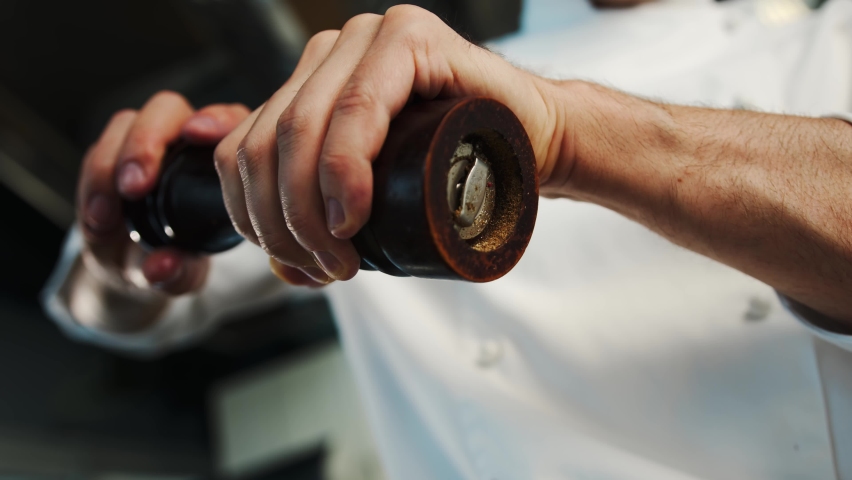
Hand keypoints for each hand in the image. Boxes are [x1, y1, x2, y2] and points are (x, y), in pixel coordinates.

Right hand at [78, 91, 249, 294]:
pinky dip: (94, 182)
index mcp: (221, 158)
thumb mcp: (181, 275)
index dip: (217, 119)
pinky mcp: (108, 155)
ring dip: (113, 164)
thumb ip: (176, 273)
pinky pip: (96, 153)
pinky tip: (98, 217)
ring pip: (127, 124)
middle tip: (135, 187)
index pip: (227, 120)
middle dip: (147, 142)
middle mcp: (184, 141)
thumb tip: (162, 266)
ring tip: (108, 213)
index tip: (200, 135)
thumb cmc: (175, 259)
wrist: (131, 265)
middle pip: (168, 111)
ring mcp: (143, 144)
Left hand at [214, 5, 564, 282]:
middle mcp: (329, 53)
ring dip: (308, 209)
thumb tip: (276, 266)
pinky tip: (353, 214)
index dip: (252, 218)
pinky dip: (343, 170)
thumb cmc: (457, 173)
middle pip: (265, 145)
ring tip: (342, 256)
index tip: (294, 265)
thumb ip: (319, 219)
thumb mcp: (372, 201)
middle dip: (284, 224)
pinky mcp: (408, 37)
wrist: (533, 146)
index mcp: (307, 85)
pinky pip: (356, 110)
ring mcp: (367, 38)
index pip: (241, 151)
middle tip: (326, 269)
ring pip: (299, 128)